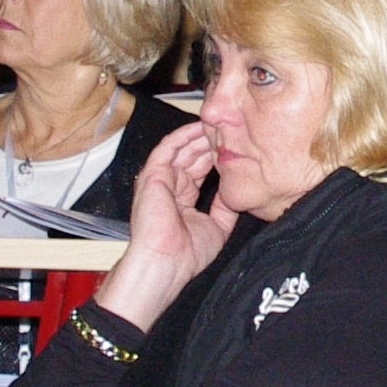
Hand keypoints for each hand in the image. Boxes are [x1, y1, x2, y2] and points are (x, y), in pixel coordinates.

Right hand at [94, 123, 234, 332]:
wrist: (166, 263)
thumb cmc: (186, 254)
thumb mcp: (217, 227)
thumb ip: (225, 207)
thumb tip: (234, 192)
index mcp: (183, 199)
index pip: (200, 171)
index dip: (215, 158)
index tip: (234, 147)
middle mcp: (171, 187)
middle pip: (192, 157)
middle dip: (210, 143)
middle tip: (229, 129)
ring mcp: (160, 180)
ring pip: (181, 149)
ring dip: (198, 136)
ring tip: (217, 124)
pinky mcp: (152, 175)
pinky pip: (167, 148)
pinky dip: (181, 136)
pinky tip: (197, 127)